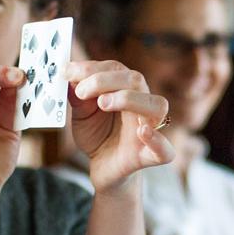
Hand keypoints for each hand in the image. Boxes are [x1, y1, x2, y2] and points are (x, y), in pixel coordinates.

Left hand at [68, 60, 174, 194]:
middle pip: (136, 80)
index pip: (116, 68)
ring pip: (156, 105)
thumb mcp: (82, 113)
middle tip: (81, 91)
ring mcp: (150, 129)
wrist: (102, 167)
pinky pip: (165, 150)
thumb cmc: (97, 135)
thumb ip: (78, 96)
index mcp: (126, 89)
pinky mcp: (150, 156)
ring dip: (129, 99)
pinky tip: (142, 133)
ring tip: (103, 104)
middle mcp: (142, 104)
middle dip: (105, 80)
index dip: (92, 68)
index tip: (68, 72)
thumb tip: (69, 74)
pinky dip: (157, 140)